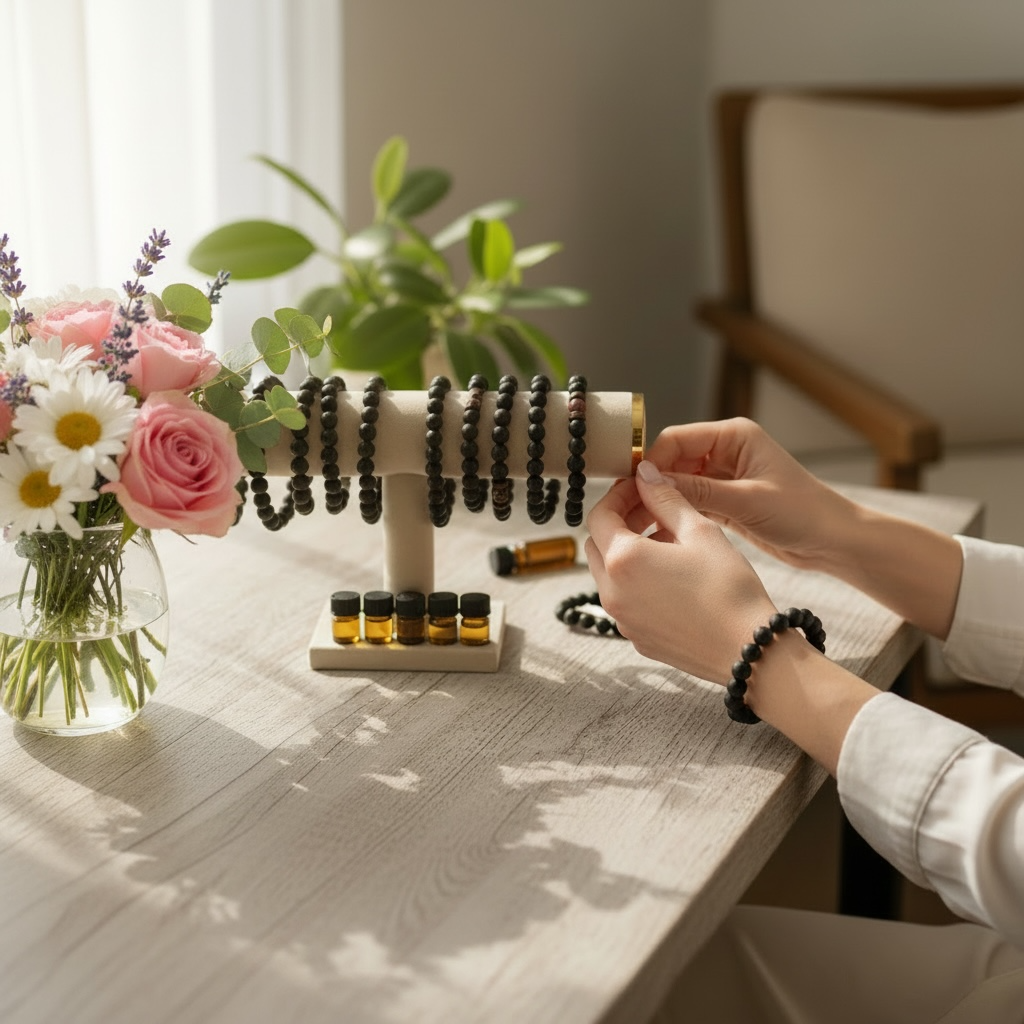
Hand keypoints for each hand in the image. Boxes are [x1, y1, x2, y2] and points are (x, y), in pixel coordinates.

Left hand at [585, 461, 777, 683]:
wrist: (749, 651)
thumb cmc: (729, 590)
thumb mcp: (699, 531)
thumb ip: (666, 498)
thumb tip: (645, 475)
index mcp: (622, 561)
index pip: (600, 515)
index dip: (619, 495)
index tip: (640, 487)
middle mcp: (612, 592)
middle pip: (597, 545)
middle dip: (619, 522)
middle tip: (652, 511)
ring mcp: (622, 619)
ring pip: (609, 574)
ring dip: (627, 552)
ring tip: (669, 542)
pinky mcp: (637, 637)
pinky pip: (625, 600)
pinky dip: (637, 581)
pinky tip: (672, 576)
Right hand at [643, 417, 858, 573]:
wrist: (834, 542)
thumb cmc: (804, 513)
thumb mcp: (746, 501)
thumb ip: (697, 489)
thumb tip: (651, 479)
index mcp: (734, 436)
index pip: (676, 439)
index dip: (651, 462)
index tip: (632, 487)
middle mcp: (726, 451)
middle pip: (672, 461)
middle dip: (651, 485)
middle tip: (629, 510)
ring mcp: (724, 476)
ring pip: (677, 484)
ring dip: (661, 502)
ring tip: (639, 525)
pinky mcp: (724, 501)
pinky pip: (689, 503)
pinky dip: (675, 515)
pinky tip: (660, 532)